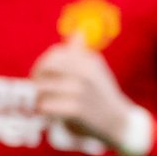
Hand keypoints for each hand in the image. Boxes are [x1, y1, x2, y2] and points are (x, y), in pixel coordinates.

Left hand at [29, 42, 144, 153]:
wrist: (119, 123)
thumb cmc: (101, 95)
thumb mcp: (95, 70)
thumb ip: (81, 53)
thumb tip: (78, 32)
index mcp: (88, 60)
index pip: (55, 54)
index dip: (43, 65)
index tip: (42, 77)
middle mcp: (84, 72)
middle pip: (45, 68)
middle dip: (37, 79)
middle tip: (37, 91)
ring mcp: (80, 90)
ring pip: (41, 87)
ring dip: (38, 97)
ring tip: (43, 104)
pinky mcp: (76, 110)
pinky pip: (46, 106)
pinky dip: (44, 111)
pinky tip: (50, 115)